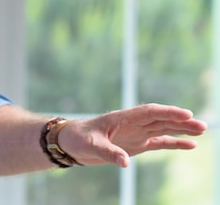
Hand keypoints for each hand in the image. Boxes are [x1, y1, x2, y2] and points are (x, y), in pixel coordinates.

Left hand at [59, 103, 207, 167]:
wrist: (71, 142)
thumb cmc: (78, 138)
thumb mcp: (91, 145)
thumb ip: (108, 152)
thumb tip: (125, 162)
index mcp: (122, 118)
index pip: (149, 112)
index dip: (167, 112)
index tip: (185, 113)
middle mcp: (132, 123)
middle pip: (161, 119)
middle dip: (181, 121)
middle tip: (202, 124)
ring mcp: (136, 133)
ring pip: (163, 128)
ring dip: (181, 129)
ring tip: (202, 130)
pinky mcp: (136, 144)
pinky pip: (159, 142)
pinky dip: (174, 143)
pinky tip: (190, 144)